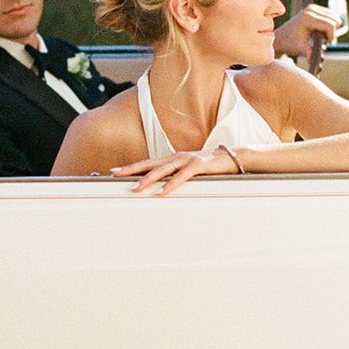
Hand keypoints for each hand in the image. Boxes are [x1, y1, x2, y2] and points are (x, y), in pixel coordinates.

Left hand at [112, 145, 239, 195]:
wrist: (233, 158)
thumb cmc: (210, 166)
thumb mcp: (189, 171)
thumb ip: (176, 177)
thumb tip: (160, 188)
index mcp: (172, 159)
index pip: (148, 163)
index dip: (131, 167)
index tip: (115, 171)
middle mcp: (177, 157)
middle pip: (150, 163)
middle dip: (132, 169)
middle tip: (116, 175)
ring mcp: (188, 159)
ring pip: (164, 169)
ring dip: (149, 179)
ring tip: (136, 187)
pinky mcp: (200, 164)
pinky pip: (183, 175)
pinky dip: (172, 183)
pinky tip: (163, 191)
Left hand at [272, 4, 341, 60]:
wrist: (281, 38)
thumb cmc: (290, 44)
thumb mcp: (301, 49)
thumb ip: (308, 52)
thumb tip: (311, 59)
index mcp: (308, 18)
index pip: (330, 25)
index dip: (331, 36)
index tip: (325, 43)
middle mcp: (311, 10)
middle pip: (335, 20)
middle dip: (331, 32)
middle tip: (322, 40)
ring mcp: (312, 7)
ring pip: (334, 17)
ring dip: (331, 29)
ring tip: (320, 36)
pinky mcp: (314, 8)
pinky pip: (330, 15)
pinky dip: (329, 24)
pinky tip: (320, 31)